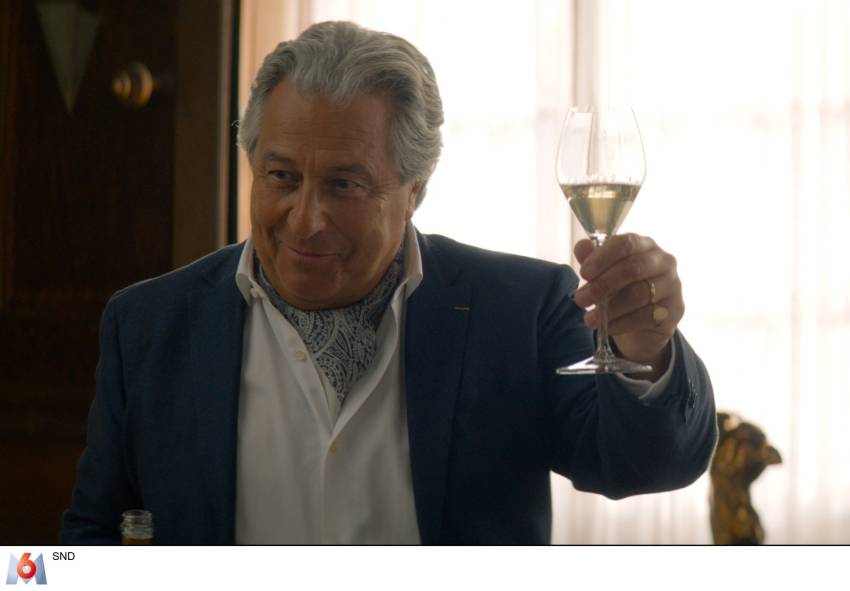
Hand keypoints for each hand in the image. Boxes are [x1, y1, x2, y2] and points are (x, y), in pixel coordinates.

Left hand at [572, 233, 682, 376]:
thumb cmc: (621, 288)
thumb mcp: (603, 272)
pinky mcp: (674, 310)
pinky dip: (621, 323)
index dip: (602, 258)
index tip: (583, 273)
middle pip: (633, 269)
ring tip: (589, 319)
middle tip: (580, 299)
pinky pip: (645, 317)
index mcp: (645, 245)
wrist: (643, 322)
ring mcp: (673, 285)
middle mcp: (663, 262)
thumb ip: (592, 259)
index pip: (626, 244)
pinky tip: (606, 327)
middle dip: (602, 285)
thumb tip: (581, 246)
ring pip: (638, 295)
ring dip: (609, 309)